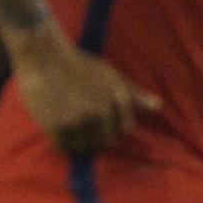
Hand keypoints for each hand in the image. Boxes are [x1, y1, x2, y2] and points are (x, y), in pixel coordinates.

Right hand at [9, 32, 157, 155]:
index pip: (124, 130)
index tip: (102, 124)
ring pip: (83, 147)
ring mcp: (78, 120)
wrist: (44, 56)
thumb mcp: (111, 75)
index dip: (114, 128)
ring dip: (78, 142)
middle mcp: (100, 112)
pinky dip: (60, 143)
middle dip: (96, 137)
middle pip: (104, 141)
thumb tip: (158, 106)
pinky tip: (57, 132)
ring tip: (69, 128)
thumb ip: (134, 94)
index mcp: (116, 101)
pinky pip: (62, 147)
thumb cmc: (79, 64)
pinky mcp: (56, 126)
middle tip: (82, 126)